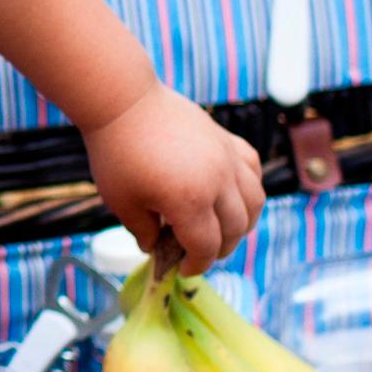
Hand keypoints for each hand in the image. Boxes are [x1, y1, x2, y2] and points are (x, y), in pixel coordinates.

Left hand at [80, 82, 264, 276]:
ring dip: (242, 222)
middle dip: (219, 248)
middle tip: (198, 252)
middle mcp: (217, 181)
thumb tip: (156, 247)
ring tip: (221, 228)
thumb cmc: (116, 153)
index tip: (182, 269)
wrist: (124, 102)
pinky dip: (249, 188)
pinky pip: (252, 170)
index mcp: (189, 201)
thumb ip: (143, 231)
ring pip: (254, 201)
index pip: (207, 247)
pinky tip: (232, 194)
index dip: (197, 264)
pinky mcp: (226, 140)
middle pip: (235, 228)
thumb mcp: (122, 202)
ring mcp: (226, 158)